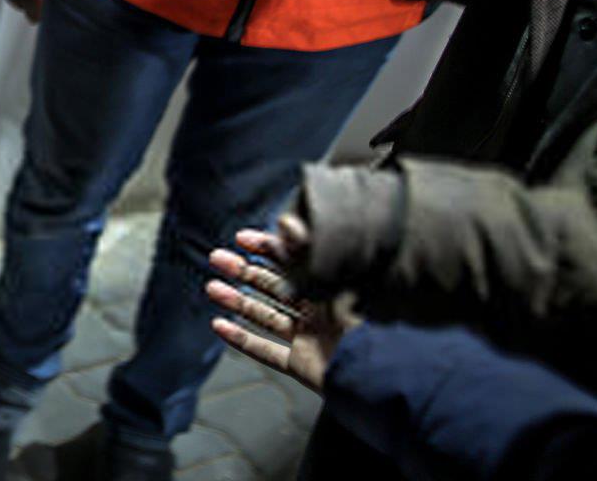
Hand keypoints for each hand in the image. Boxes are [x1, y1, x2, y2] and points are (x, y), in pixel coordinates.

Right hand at [206, 217, 352, 393]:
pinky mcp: (302, 365)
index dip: (267, 248)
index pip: (293, 262)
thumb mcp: (337, 281)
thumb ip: (308, 253)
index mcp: (330, 289)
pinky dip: (241, 339)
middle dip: (244, 270)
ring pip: (265, 316)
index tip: (241, 238)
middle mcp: (318, 312)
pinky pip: (266, 351)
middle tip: (217, 258)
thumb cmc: (367, 324)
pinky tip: (219, 326)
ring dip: (237, 301)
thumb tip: (285, 222)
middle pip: (274, 287)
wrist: (385, 373)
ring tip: (212, 288)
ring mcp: (309, 339)